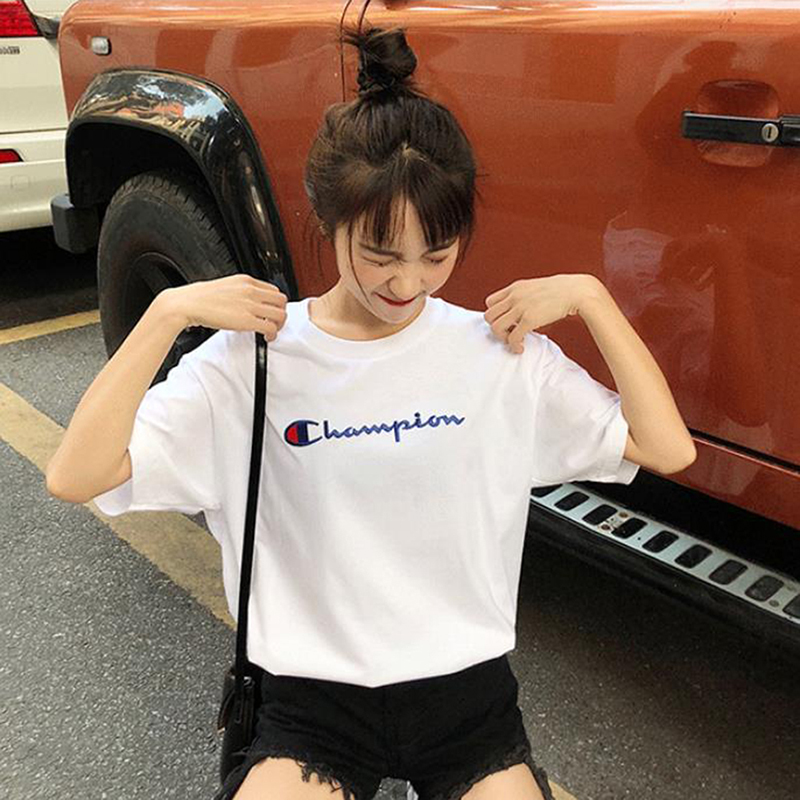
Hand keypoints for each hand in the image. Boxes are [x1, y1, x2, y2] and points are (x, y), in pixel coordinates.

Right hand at [164, 274, 287, 340]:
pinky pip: (270, 328)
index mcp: (246, 280)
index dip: (275, 303)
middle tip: (275, 322)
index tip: (271, 311)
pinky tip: (266, 338)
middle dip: (281, 313)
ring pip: (280, 314)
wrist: (187, 303)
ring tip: (271, 331)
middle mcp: (251, 291)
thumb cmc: (200, 297)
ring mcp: (250, 305)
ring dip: (279, 325)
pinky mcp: (247, 320)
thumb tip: (248, 302)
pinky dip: (272, 335)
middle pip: (281, 301)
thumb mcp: (225, 286)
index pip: (273, 289)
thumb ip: (240, 291)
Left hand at [484, 274, 593, 353]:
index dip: (496, 315)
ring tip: (514, 340)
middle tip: (508, 333)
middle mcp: (514, 296)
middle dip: (496, 327)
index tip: (506, 321)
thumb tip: (517, 308)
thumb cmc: (561, 290)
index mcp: (515, 288)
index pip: (490, 302)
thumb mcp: (535, 287)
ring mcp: (521, 308)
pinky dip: (513, 346)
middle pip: (489, 316)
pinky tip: (521, 348)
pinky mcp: (530, 320)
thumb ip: (523, 296)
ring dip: (502, 338)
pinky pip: (512, 338)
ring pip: (495, 328)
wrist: (577, 291)